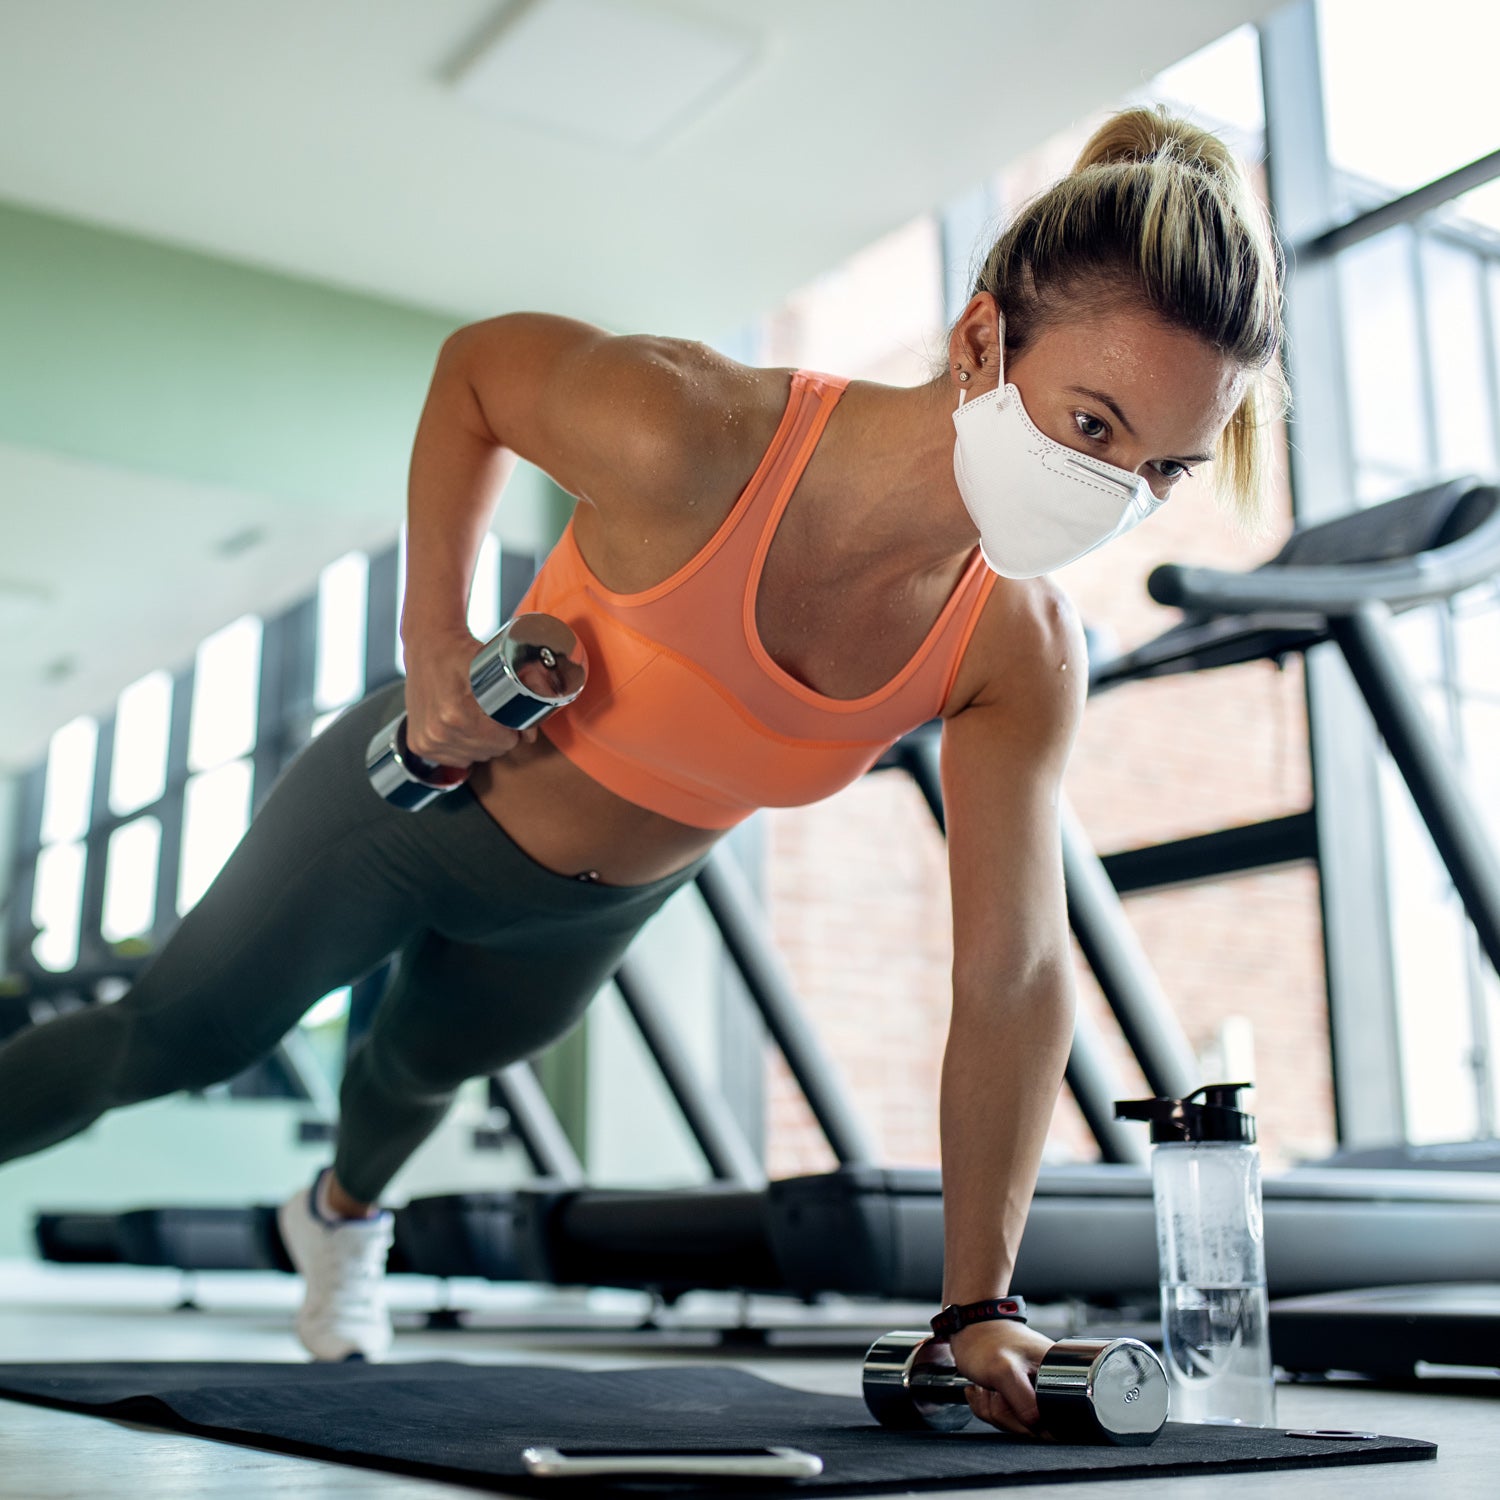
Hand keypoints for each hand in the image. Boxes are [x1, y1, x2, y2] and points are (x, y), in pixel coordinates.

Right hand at [402, 628, 538, 770]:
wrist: (429, 644)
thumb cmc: (464, 653)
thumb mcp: (501, 666)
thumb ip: (528, 692)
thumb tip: (531, 736)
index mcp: (458, 714)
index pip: (504, 742)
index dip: (512, 730)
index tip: (507, 716)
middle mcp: (439, 730)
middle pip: (489, 751)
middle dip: (496, 737)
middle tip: (490, 714)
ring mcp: (427, 739)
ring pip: (473, 757)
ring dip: (478, 743)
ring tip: (474, 718)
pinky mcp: (418, 744)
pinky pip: (453, 760)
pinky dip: (460, 748)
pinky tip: (460, 727)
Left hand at [948, 1319, 1054, 1436]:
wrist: (969, 1328)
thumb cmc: (986, 1342)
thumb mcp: (1005, 1372)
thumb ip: (1024, 1402)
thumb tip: (1040, 1427)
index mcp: (1059, 1375)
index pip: (1058, 1421)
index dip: (1034, 1423)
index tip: (1015, 1405)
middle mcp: (1051, 1384)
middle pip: (1033, 1427)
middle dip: (1007, 1413)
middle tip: (997, 1390)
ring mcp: (1034, 1390)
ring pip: (1015, 1423)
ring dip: (995, 1409)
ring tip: (991, 1385)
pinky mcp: (1019, 1394)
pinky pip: (1005, 1417)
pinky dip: (990, 1407)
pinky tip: (986, 1389)